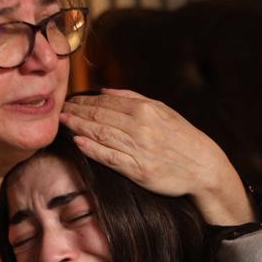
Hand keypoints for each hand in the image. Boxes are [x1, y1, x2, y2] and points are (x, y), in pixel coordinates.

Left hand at [60, 89, 254, 224]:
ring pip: (100, 134)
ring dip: (79, 126)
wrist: (203, 166)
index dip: (83, 101)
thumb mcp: (163, 111)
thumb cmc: (182, 138)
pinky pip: (110, 157)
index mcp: (145, 110)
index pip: (106, 103)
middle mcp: (140, 127)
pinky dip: (92, 148)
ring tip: (63, 122)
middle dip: (76, 112)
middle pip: (99, 116)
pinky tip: (78, 142)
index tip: (68, 101)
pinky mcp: (138, 170)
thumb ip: (133, 99)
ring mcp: (138, 149)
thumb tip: (105, 91)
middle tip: (58, 110)